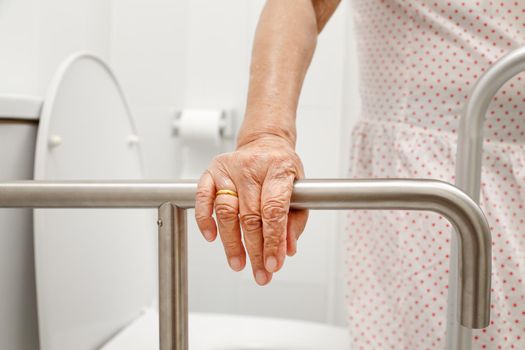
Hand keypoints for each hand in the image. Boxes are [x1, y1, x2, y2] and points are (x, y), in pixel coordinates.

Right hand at [195, 135, 307, 285]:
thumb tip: (287, 250)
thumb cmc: (280, 168)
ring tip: (238, 263)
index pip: (274, 209)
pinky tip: (211, 237)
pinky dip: (204, 219)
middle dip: (255, 250)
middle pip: (250, 216)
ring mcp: (229, 168)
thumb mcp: (298, 190)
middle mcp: (251, 167)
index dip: (273, 240)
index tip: (274, 263)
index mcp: (278, 168)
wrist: (264, 144)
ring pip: (226, 211)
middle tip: (260, 273)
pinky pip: (203, 197)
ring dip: (231, 242)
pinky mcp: (211, 171)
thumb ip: (295, 221)